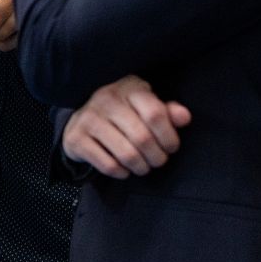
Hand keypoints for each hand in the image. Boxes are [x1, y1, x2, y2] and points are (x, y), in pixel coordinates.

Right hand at [62, 75, 191, 178]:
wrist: (80, 120)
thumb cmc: (123, 114)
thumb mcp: (145, 107)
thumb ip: (166, 112)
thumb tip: (184, 117)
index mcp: (128, 89)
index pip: (155, 114)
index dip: (169, 137)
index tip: (170, 146)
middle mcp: (105, 99)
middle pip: (143, 138)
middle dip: (157, 157)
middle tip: (157, 160)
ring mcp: (88, 118)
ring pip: (127, 154)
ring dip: (141, 167)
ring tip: (143, 166)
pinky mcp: (76, 138)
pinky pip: (108, 165)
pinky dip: (121, 173)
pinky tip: (124, 168)